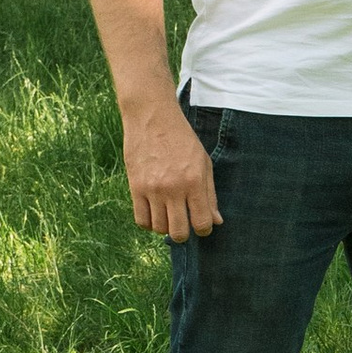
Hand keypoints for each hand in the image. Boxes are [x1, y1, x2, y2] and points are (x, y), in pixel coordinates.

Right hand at [124, 95, 219, 241]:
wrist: (152, 118)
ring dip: (166, 227)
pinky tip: (155, 212)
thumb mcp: (203, 162)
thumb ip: (210, 194)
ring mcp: (152, 189)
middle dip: (184, 234)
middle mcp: (173, 188)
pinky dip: (149, 223)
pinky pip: (141, 220)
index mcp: (194, 181)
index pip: (201, 222)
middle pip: (179, 232)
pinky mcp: (135, 187)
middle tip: (185, 224)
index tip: (202, 226)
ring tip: (169, 214)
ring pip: (159, 228)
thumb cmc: (182, 139)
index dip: (204, 230)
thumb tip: (216, 221)